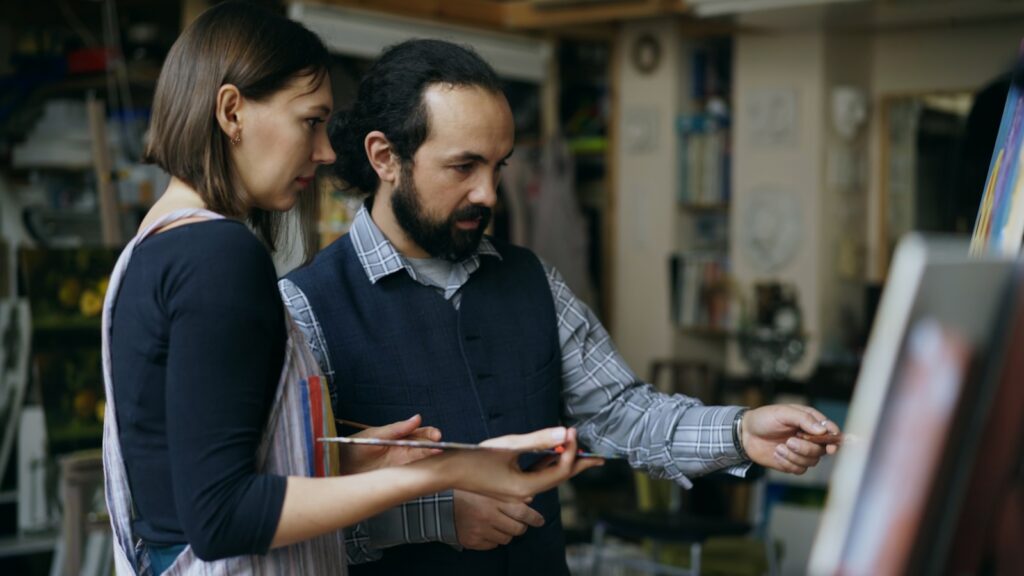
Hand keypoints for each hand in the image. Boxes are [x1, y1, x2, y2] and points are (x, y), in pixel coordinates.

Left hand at [338, 414, 441, 474]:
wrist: (338, 466)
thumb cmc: (355, 447)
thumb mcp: (374, 435)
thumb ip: (396, 429)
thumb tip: (417, 418)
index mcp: (400, 436)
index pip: (421, 433)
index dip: (430, 434)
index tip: (437, 435)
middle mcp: (403, 450)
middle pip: (424, 447)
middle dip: (434, 447)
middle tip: (439, 447)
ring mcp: (400, 464)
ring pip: (421, 461)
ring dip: (430, 459)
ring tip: (437, 457)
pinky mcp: (395, 477)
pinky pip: (411, 475)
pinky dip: (421, 473)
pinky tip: (427, 472)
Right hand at [443, 427, 602, 501]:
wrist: (447, 470)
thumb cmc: (474, 457)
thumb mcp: (509, 446)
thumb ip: (539, 439)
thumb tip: (565, 433)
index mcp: (525, 488)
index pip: (559, 470)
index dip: (571, 450)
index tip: (573, 430)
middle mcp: (524, 494)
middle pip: (559, 478)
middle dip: (578, 464)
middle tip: (600, 457)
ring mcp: (517, 492)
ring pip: (548, 477)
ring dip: (564, 463)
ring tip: (581, 453)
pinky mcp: (511, 485)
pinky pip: (537, 476)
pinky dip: (548, 464)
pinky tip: (554, 454)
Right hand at [453, 490, 544, 549]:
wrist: (439, 503)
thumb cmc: (466, 491)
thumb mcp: (488, 485)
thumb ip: (508, 492)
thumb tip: (530, 499)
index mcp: (493, 499)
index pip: (523, 512)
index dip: (535, 518)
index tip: (539, 520)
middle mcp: (488, 516)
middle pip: (517, 529)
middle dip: (521, 526)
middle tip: (518, 522)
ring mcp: (480, 530)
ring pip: (506, 539)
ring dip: (507, 533)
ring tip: (499, 524)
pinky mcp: (472, 541)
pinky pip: (492, 545)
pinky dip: (493, 539)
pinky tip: (488, 530)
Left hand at [741, 405, 841, 474]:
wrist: (745, 434)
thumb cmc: (764, 419)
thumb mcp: (783, 413)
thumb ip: (804, 419)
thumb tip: (822, 430)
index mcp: (810, 421)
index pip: (831, 431)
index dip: (834, 439)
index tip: (830, 447)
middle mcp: (809, 437)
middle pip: (822, 450)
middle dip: (806, 448)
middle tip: (790, 441)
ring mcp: (801, 451)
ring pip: (812, 461)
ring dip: (794, 456)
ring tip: (778, 447)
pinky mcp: (792, 463)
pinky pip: (799, 469)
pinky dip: (787, 463)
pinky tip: (776, 454)